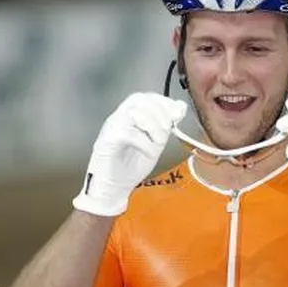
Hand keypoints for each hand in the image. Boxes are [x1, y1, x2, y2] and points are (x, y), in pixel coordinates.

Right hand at [72, 93, 186, 216]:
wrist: (112, 189)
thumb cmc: (130, 166)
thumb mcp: (154, 143)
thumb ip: (165, 125)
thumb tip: (180, 107)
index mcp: (129, 116)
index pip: (145, 97)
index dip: (164, 102)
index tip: (177, 114)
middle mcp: (118, 118)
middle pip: (138, 99)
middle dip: (160, 113)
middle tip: (167, 130)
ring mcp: (111, 128)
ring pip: (133, 113)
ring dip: (153, 127)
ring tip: (158, 143)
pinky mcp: (107, 142)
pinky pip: (128, 134)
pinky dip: (145, 143)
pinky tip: (150, 153)